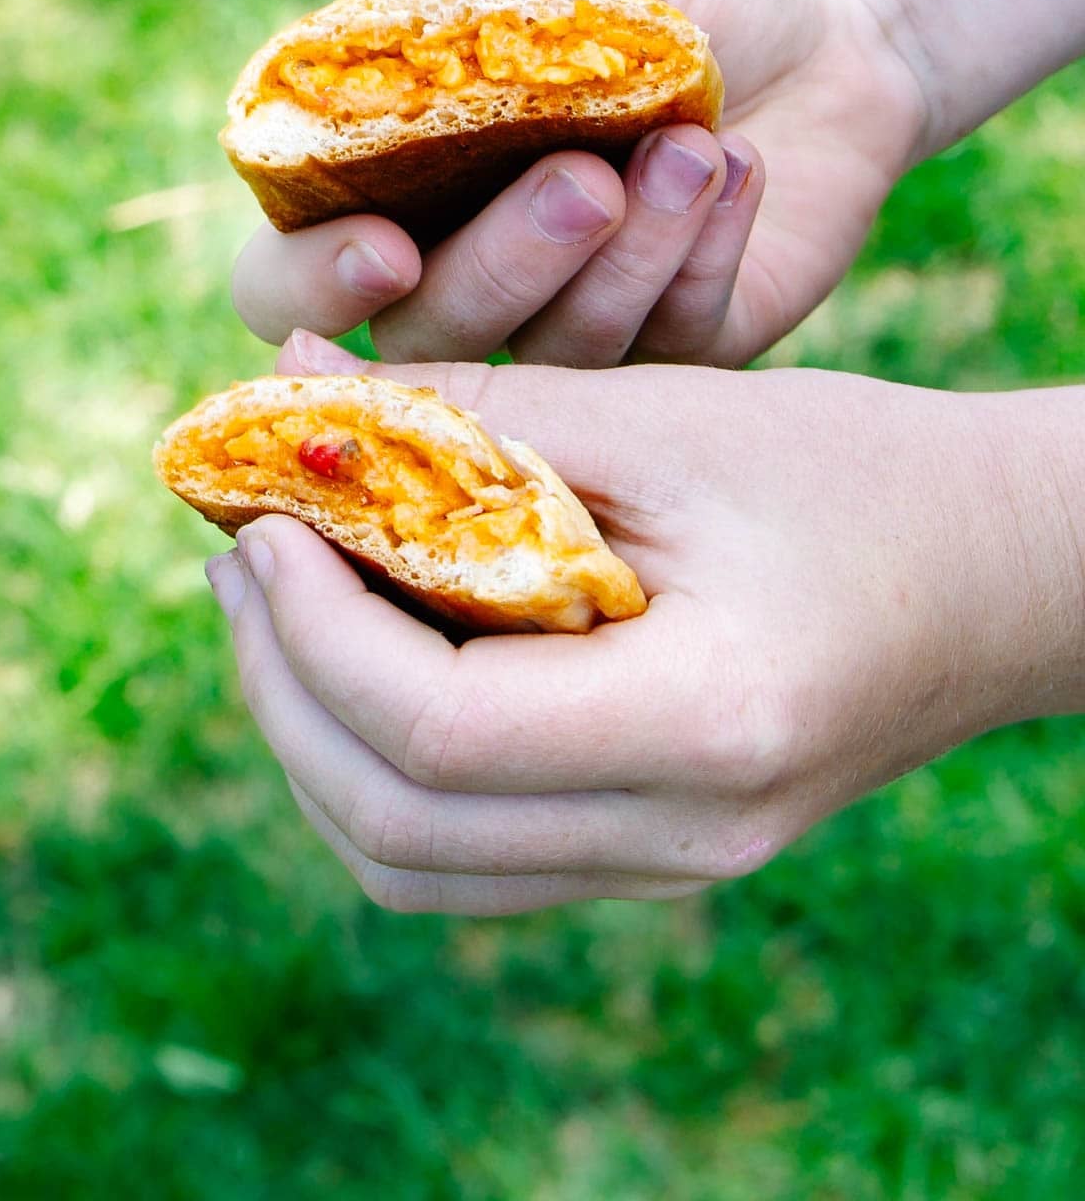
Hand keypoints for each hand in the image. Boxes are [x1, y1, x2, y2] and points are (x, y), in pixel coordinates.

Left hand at [202, 333, 1082, 914]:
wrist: (997, 573)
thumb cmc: (856, 470)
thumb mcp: (668, 417)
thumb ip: (475, 416)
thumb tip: (289, 378)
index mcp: (704, 725)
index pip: (434, 731)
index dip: (313, 625)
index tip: (262, 521)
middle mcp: (680, 834)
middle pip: (398, 825)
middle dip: (282, 684)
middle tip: (244, 560)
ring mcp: (666, 863)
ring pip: (415, 862)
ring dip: (314, 736)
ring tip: (282, 606)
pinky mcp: (652, 850)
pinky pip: (469, 851)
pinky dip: (383, 765)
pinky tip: (367, 657)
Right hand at [232, 0, 926, 367]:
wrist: (820, 40)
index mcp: (390, 190)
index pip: (288, 283)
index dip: (317, 284)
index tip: (386, 248)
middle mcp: (463, 282)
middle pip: (433, 337)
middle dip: (506, 265)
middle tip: (586, 182)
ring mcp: (566, 335)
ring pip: (561, 360)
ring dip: (625, 261)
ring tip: (696, 149)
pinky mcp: (670, 358)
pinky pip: (671, 350)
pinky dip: (701, 265)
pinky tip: (742, 174)